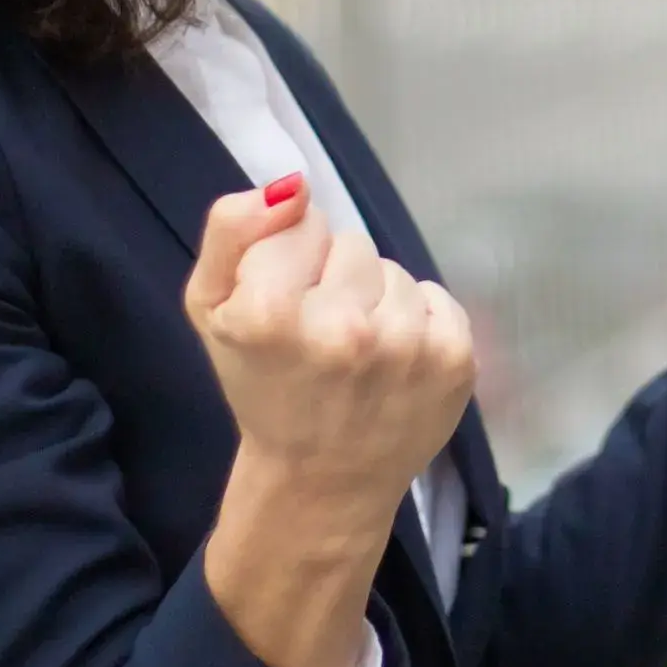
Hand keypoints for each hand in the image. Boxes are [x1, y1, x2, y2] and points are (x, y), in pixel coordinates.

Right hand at [185, 177, 475, 666]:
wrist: (322, 481)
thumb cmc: (262, 388)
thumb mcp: (211, 308)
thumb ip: (234, 230)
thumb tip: (293, 184)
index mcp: (272, 315)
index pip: (301, 220)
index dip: (289, 257)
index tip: (284, 305)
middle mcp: (344, 330)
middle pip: (352, 244)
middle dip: (334, 279)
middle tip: (319, 335)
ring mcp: (407, 346)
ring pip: (394, 271)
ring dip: (376, 301)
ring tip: (357, 353)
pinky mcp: (455, 359)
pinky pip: (436, 296)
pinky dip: (418, 321)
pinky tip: (394, 362)